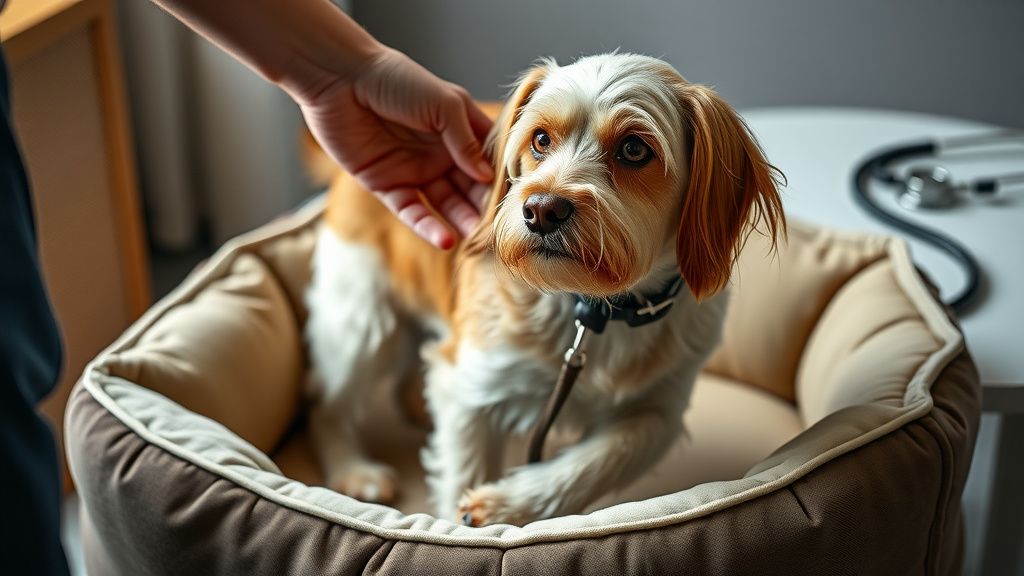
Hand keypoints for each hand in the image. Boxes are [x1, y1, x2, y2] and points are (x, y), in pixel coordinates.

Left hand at [297, 48, 493, 248]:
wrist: (341, 80)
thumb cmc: (396, 80)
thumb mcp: (444, 104)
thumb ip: (466, 142)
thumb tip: (488, 177)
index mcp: (458, 130)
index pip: (488, 161)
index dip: (503, 179)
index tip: (520, 201)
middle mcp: (440, 153)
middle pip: (470, 187)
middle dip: (486, 208)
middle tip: (504, 230)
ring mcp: (414, 171)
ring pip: (445, 204)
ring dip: (462, 221)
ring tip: (478, 240)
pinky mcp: (387, 185)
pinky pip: (412, 212)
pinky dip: (429, 227)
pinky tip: (447, 240)